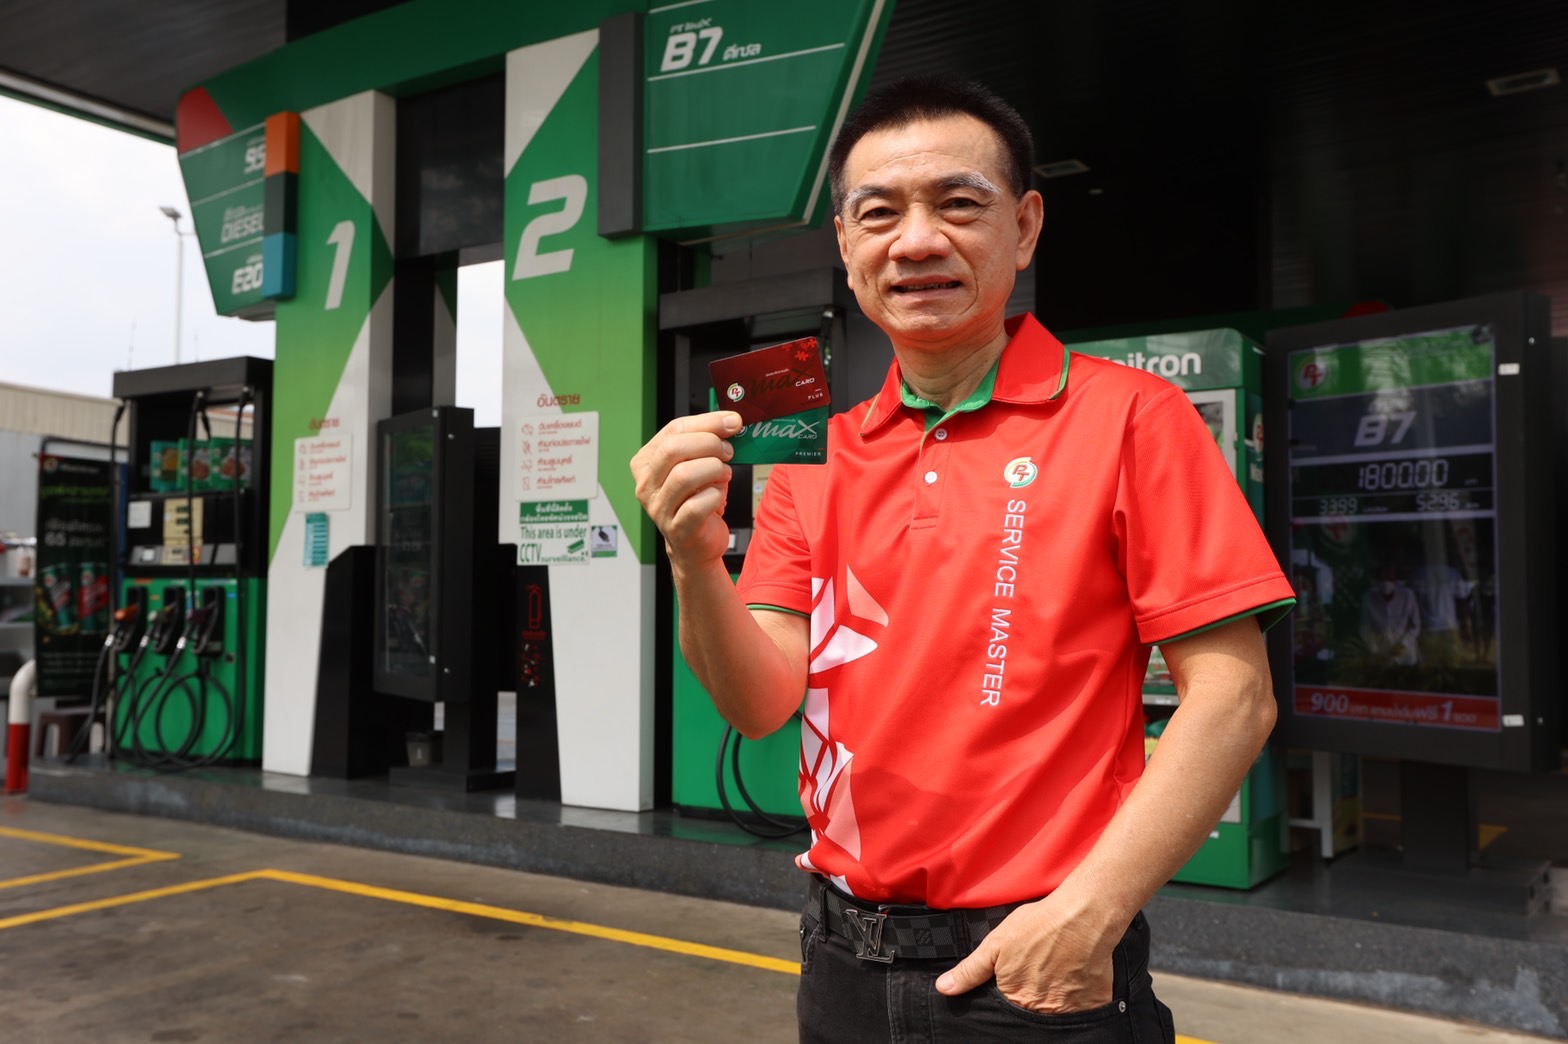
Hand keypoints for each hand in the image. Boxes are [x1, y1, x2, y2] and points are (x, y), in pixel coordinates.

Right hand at [629, 412, 740, 567]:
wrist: (697, 543)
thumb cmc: (697, 500)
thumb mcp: (697, 465)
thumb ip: (707, 441)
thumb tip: (730, 421)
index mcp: (646, 462)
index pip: (673, 430)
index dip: (707, 422)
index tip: (733, 422)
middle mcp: (646, 484)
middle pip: (674, 449)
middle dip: (709, 444)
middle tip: (728, 451)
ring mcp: (658, 508)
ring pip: (684, 475)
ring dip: (714, 470)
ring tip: (724, 474)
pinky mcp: (676, 528)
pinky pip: (697, 505)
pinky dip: (715, 496)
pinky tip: (718, 496)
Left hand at [934, 897, 1116, 1013]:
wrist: (1082, 917)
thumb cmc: (1038, 926)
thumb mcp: (995, 944)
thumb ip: (970, 970)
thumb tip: (943, 988)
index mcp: (1016, 998)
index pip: (1007, 1009)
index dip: (1011, 994)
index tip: (1017, 981)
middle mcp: (1042, 1010)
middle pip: (1032, 1012)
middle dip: (1032, 998)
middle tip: (1039, 973)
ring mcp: (1070, 1011)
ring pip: (1057, 1012)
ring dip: (1055, 998)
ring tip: (1057, 972)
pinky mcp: (1094, 1005)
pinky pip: (1083, 1010)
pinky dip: (1080, 998)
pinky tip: (1076, 977)